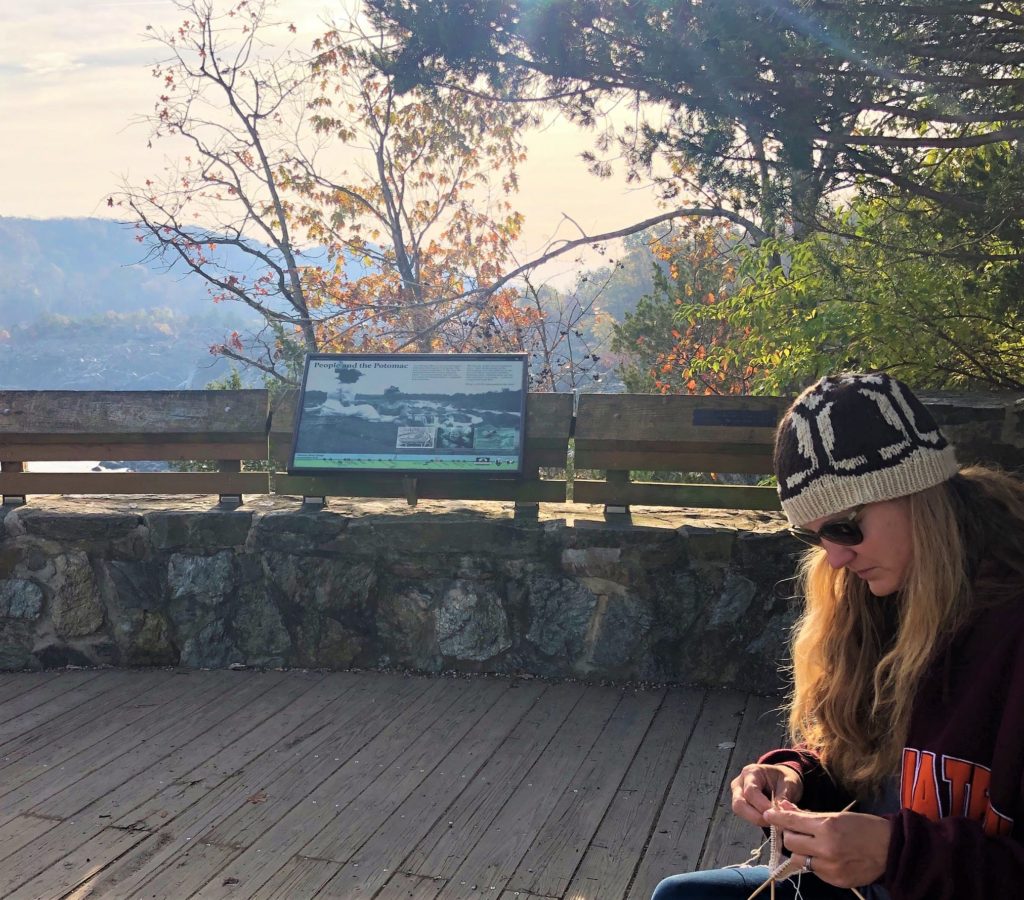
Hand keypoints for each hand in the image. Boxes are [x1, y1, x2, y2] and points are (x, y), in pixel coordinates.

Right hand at [730, 763, 803, 826]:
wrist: (780, 779)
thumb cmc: (784, 779)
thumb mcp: (789, 784)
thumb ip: (783, 798)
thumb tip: (779, 813)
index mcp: (752, 772)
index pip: (750, 791)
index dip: (762, 805)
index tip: (776, 814)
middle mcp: (740, 782)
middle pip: (739, 803)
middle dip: (756, 816)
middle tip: (773, 822)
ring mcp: (737, 793)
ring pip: (739, 810)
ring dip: (755, 819)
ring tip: (772, 821)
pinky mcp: (740, 803)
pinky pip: (743, 814)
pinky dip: (756, 820)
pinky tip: (768, 820)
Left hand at [763, 799, 889, 888]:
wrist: (890, 850)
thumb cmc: (863, 827)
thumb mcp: (835, 815)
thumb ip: (807, 815)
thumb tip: (784, 806)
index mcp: (827, 828)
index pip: (792, 822)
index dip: (777, 817)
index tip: (768, 814)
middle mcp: (827, 849)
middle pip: (791, 843)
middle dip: (789, 835)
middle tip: (794, 830)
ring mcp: (831, 868)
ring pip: (799, 860)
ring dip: (799, 851)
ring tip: (808, 844)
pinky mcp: (836, 881)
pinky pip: (814, 872)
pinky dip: (814, 862)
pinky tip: (823, 855)